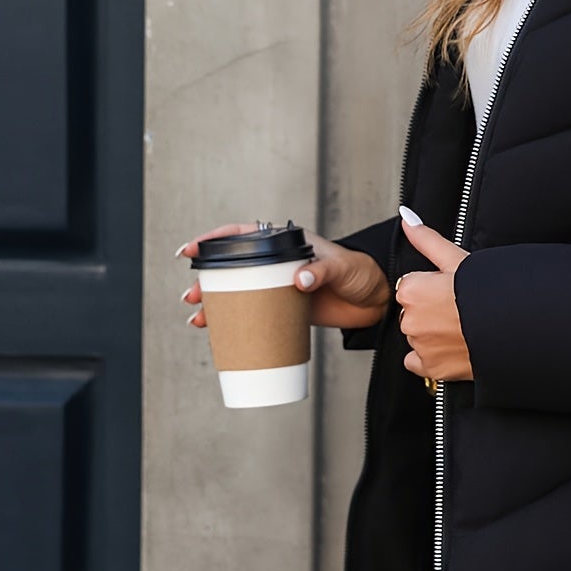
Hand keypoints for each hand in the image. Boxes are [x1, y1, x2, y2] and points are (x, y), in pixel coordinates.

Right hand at [175, 223, 390, 330]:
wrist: (378, 299)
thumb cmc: (362, 272)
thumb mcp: (341, 267)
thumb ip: (321, 270)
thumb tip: (300, 280)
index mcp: (286, 243)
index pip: (242, 236)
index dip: (214, 241)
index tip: (192, 250)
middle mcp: (278, 264)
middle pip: (233, 269)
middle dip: (208, 281)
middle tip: (192, 295)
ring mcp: (280, 287)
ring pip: (240, 293)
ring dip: (216, 305)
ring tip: (198, 319)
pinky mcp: (287, 310)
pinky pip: (256, 315)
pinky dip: (238, 324)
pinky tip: (222, 334)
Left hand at [394, 207, 472, 382]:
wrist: (516, 327)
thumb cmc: (489, 291)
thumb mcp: (457, 258)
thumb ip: (426, 239)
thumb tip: (406, 218)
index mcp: (411, 290)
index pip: (412, 287)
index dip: (433, 288)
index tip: (452, 291)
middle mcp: (410, 320)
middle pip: (414, 313)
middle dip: (431, 311)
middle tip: (459, 310)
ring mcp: (421, 347)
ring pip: (419, 337)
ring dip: (434, 334)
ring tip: (462, 328)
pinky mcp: (432, 369)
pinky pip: (419, 362)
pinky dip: (431, 357)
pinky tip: (453, 347)